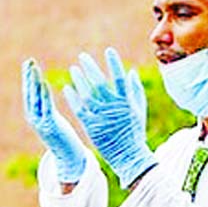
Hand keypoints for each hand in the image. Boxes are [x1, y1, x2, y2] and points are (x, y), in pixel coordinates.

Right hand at [21, 59, 87, 183]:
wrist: (69, 158)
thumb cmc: (66, 139)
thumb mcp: (56, 121)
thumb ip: (49, 110)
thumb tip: (49, 98)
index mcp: (36, 115)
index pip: (31, 93)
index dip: (29, 79)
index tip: (30, 64)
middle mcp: (35, 117)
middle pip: (30, 93)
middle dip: (28, 77)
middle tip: (29, 61)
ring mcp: (41, 121)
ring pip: (34, 98)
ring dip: (33, 82)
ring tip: (33, 67)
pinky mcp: (50, 125)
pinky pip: (45, 107)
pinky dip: (43, 94)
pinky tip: (43, 83)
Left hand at [63, 48, 155, 188]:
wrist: (128, 155)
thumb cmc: (135, 131)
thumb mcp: (140, 110)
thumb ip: (136, 90)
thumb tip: (131, 72)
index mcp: (127, 102)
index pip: (119, 78)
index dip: (114, 63)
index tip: (108, 50)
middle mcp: (113, 107)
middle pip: (100, 83)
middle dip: (91, 68)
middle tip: (83, 56)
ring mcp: (101, 116)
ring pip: (86, 94)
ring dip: (79, 80)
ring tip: (73, 69)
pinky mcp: (90, 125)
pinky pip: (79, 108)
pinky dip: (72, 97)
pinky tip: (67, 88)